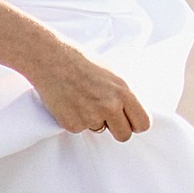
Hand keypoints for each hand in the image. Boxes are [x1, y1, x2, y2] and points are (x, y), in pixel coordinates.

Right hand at [30, 36, 150, 140]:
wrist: (50, 57)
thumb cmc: (81, 60)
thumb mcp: (112, 73)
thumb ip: (123, 94)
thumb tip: (132, 112)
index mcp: (124, 91)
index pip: (143, 123)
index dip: (135, 124)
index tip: (128, 121)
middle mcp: (110, 106)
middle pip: (124, 135)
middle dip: (116, 129)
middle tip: (105, 116)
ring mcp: (91, 116)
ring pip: (99, 130)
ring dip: (93, 120)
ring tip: (81, 98)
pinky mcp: (73, 124)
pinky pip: (80, 128)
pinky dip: (75, 118)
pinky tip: (69, 101)